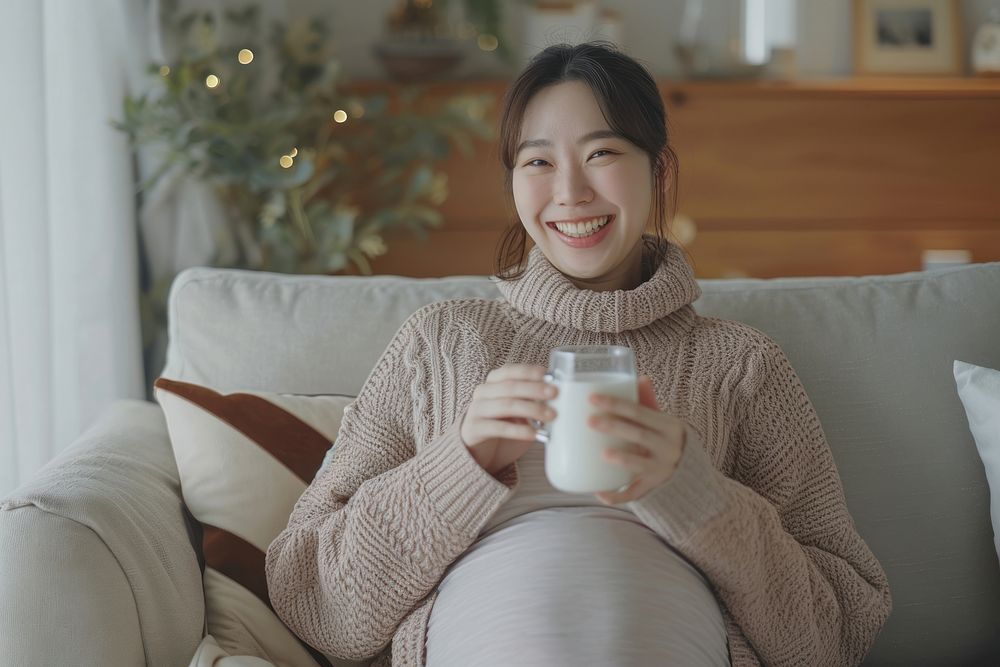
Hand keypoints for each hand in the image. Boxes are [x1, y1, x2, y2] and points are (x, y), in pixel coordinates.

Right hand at [460, 364, 557, 476]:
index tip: (546, 374)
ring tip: (551, 416)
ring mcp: (476, 410)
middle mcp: (482, 393)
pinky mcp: (474, 429)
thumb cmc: (504, 426)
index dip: (528, 371)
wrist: (480, 452)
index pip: (509, 371)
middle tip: (554, 394)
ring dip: (531, 409)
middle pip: (510, 387)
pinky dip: (518, 430)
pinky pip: (498, 427)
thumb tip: (559, 396)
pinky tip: (533, 434)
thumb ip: (532, 401)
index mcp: (493, 383)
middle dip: (534, 389)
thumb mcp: (518, 411)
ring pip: (506, 405)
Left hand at [588, 375, 686, 504]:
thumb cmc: (666, 439)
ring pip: (641, 464)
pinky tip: (599, 493)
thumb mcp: (663, 421)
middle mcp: (668, 447)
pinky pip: (636, 493)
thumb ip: (649, 403)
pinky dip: (618, 496)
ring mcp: (662, 469)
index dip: (616, 404)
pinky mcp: (654, 487)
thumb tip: (640, 378)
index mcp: (668, 426)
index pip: (639, 412)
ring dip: (622, 459)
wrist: (691, 472)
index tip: (592, 399)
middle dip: (615, 427)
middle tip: (589, 421)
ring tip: (602, 454)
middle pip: (639, 435)